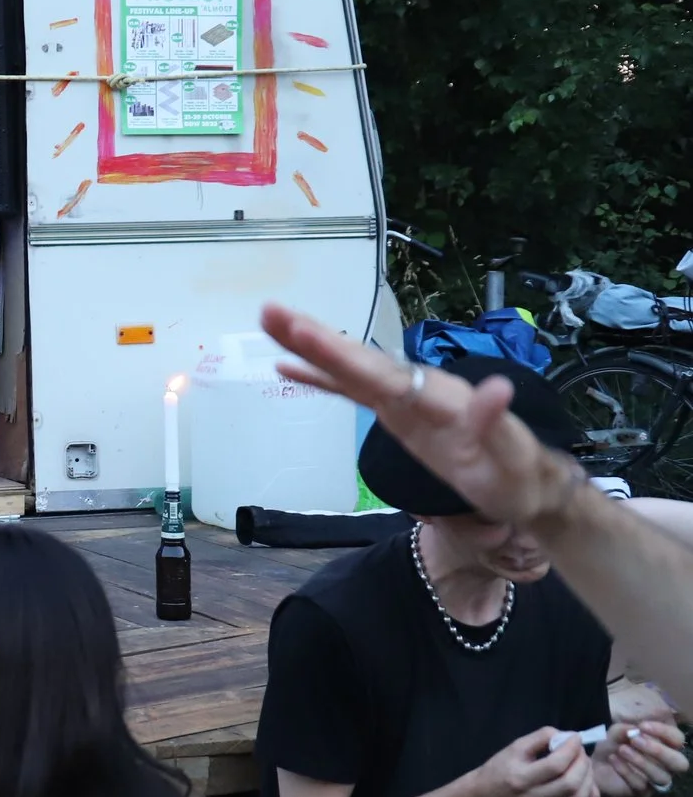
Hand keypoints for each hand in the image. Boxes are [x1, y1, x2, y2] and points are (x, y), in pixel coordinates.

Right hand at [258, 304, 584, 529]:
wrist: (526, 483)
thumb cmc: (518, 478)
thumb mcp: (514, 459)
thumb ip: (498, 424)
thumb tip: (497, 387)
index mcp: (440, 397)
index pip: (384, 374)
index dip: (342, 356)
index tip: (306, 333)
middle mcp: (419, 387)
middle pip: (359, 360)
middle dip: (314, 337)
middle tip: (271, 312)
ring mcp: (406, 396)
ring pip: (351, 368)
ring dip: (310, 346)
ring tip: (270, 322)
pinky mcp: (397, 410)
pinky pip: (352, 390)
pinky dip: (320, 377)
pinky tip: (288, 367)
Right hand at [470, 726, 601, 796]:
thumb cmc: (497, 770)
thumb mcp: (513, 748)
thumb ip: (539, 738)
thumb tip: (565, 736)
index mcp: (520, 777)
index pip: (555, 765)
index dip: (570, 748)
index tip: (575, 737)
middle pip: (570, 783)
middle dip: (582, 762)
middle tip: (579, 751)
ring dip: (588, 777)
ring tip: (583, 765)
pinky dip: (590, 795)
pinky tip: (586, 783)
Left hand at [592, 719, 687, 796]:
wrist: (595, 765)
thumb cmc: (612, 746)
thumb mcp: (616, 732)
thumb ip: (627, 729)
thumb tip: (636, 729)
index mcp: (665, 746)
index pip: (677, 739)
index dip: (664, 732)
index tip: (642, 726)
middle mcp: (666, 765)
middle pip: (680, 763)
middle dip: (659, 751)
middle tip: (635, 741)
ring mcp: (656, 781)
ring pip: (661, 776)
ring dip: (641, 761)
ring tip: (621, 749)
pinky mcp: (642, 793)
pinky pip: (640, 785)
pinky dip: (626, 770)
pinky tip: (613, 759)